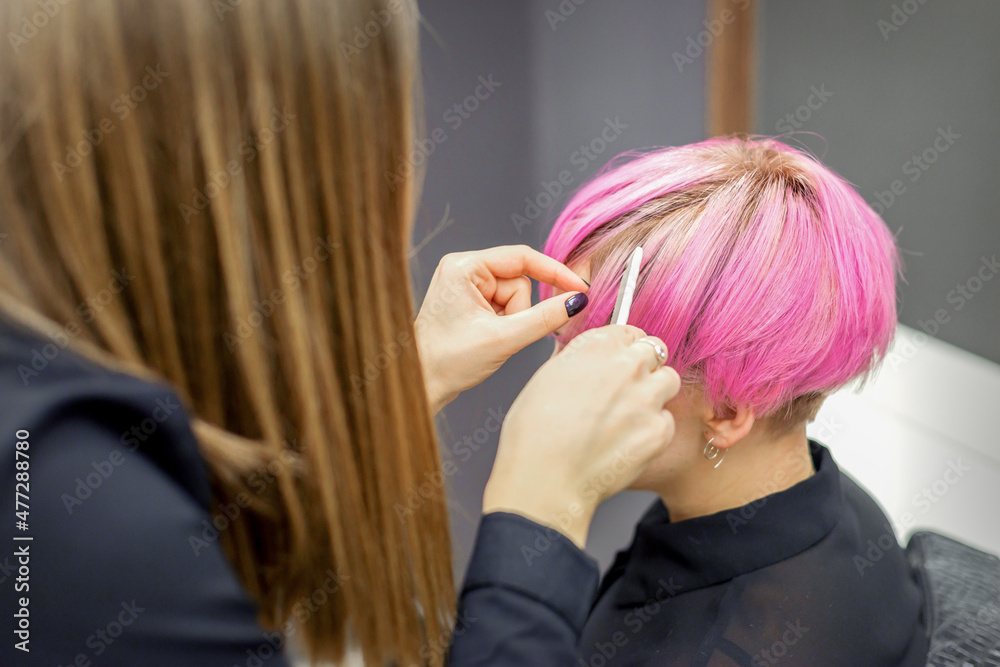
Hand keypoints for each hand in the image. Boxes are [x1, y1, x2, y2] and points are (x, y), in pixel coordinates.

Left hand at [414, 245, 588, 413]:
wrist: (420, 384)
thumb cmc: (448, 361)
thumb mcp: (502, 339)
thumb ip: (544, 318)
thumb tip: (576, 301)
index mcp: (463, 267)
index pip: (522, 258)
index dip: (555, 273)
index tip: (581, 288)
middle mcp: (463, 270)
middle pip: (520, 282)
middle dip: (519, 312)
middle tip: (501, 335)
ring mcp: (466, 286)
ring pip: (516, 298)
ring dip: (512, 322)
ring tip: (490, 339)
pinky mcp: (471, 302)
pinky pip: (506, 308)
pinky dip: (505, 326)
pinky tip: (487, 339)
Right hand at [482, 326, 680, 547]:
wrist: (545, 480)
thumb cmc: (534, 436)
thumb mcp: (544, 380)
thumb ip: (575, 361)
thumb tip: (586, 358)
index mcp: (595, 346)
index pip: (630, 331)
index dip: (626, 347)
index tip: (622, 360)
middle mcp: (625, 364)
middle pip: (655, 351)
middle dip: (645, 367)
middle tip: (627, 390)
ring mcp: (646, 397)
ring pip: (669, 381)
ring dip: (654, 394)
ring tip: (629, 417)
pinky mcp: (659, 430)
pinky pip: (666, 420)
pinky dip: (653, 430)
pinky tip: (627, 444)